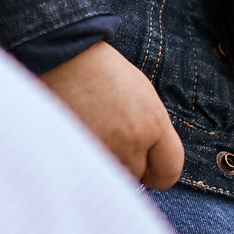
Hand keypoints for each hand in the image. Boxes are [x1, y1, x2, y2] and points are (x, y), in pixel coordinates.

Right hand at [41, 42, 184, 189]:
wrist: (63, 56)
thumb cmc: (101, 71)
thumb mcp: (141, 95)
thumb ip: (151, 131)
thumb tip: (148, 165)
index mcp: (153, 122)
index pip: (170, 170)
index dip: (160, 174)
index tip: (150, 173)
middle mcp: (131, 140)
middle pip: (136, 175)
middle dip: (127, 164)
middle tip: (110, 140)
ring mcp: (102, 148)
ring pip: (110, 176)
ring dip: (103, 164)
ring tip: (91, 135)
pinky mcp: (75, 154)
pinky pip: (86, 173)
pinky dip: (82, 163)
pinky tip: (75, 140)